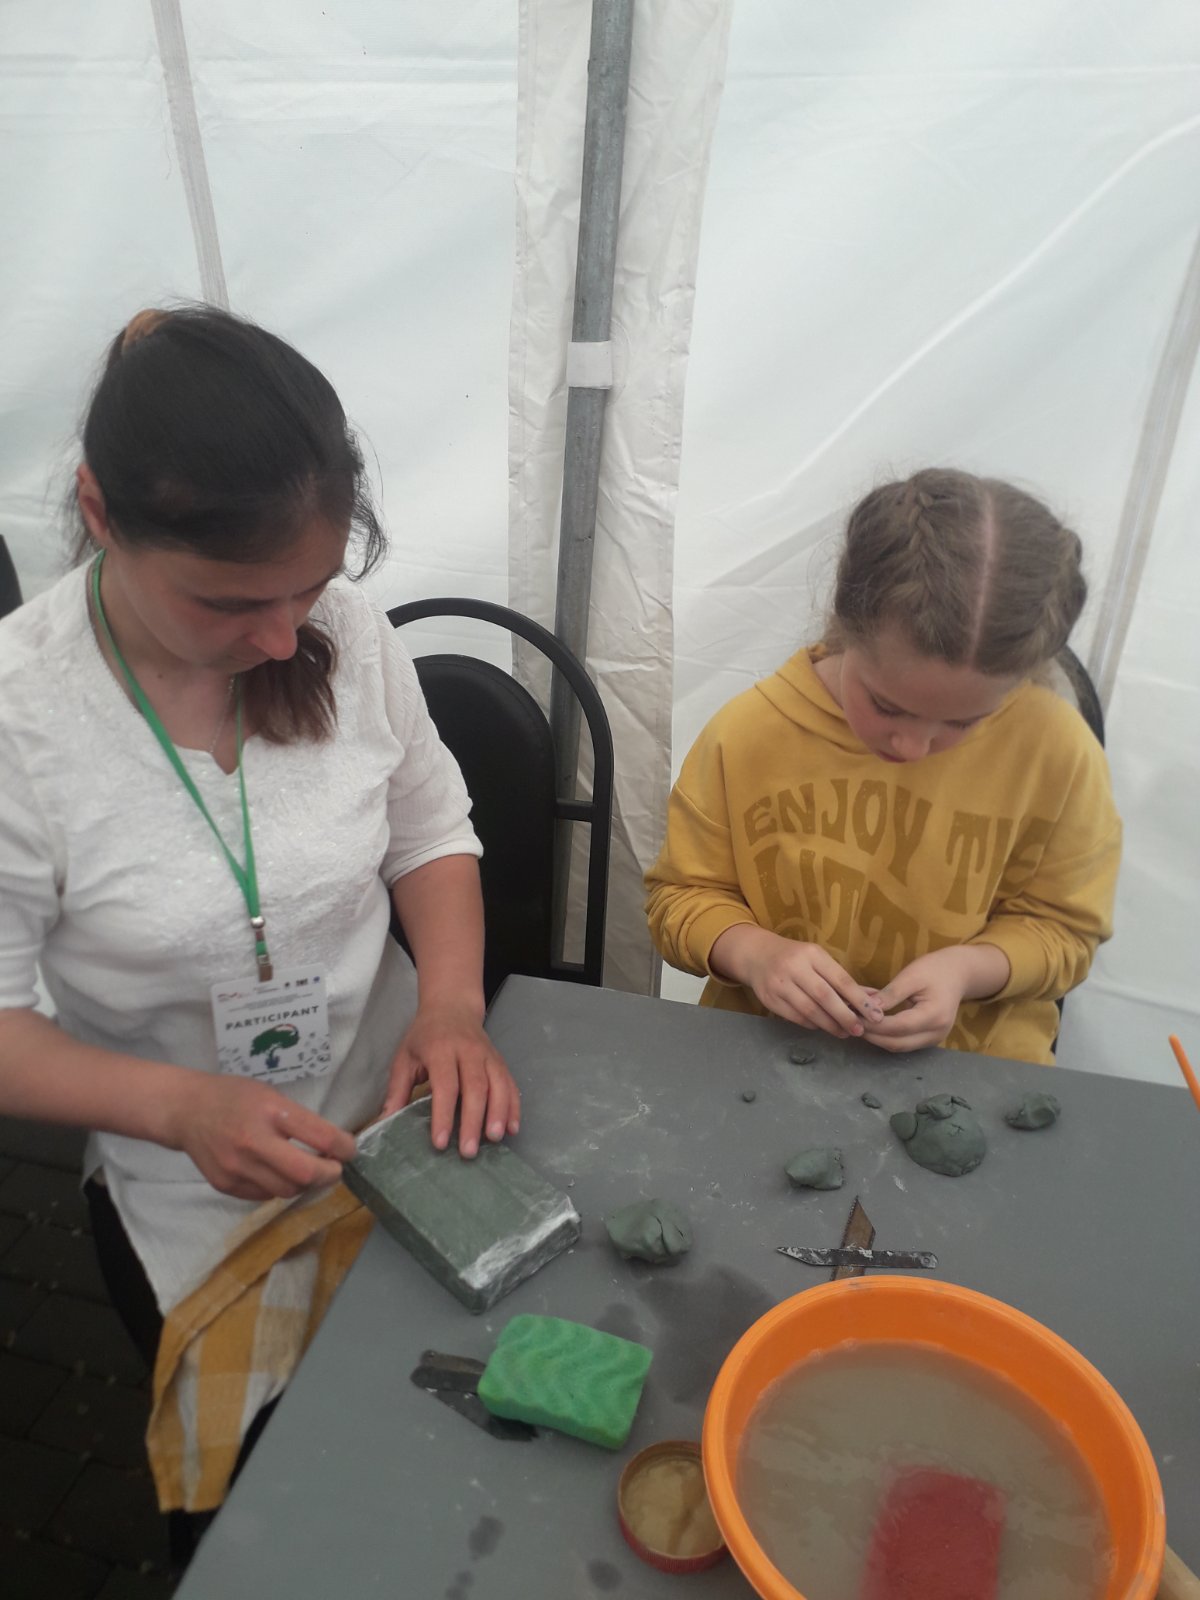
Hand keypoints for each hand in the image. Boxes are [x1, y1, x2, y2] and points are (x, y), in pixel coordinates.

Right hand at [169, 1074, 357, 1201]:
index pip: (320, 1137)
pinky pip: (265, 1196)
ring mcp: (237, 1167)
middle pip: (305, 1174)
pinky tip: (278, 1174)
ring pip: (287, 1190)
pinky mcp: (226, 1185)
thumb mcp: (270, 1094)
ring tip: (308, 1171)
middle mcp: (253, 1142)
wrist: (185, 1111)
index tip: (349, 1149)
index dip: (344, 1147)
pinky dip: (279, 1187)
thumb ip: (298, 1119)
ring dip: (305, 1183)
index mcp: (270, 1111)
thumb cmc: (233, 1097)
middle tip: (334, 1168)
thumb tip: (332, 1144)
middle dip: (329, 1174)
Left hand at [381, 1001, 520, 1157]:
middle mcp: (468, 1051)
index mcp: (440, 1049)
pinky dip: (513, 1107)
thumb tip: (385, 1123)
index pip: (445, 1085)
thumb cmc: (424, 1036)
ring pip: (498, 1085)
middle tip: (468, 1152)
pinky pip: (511, 1084)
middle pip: (476, 1087)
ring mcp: (488, 1055)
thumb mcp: (404, 1058)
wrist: (452, 1007)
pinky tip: (512, 1128)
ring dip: (498, 1114)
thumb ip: (397, 1090)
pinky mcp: (500, 1061)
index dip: (443, 1114)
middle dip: (473, 1121)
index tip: (440, 1142)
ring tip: (494, 1140)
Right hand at [711, 925, 884, 1037]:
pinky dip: (812, 1024)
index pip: (840, 979)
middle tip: (859, 1030)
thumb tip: (874, 999)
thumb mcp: (819, 960)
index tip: (875, 1014)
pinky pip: (795, 1017)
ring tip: (844, 1032)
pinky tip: (823, 1027)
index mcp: (812, 954)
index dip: (860, 999)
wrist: (756, 955)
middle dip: (845, 1016)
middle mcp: (794, 967)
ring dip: (830, 1025)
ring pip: (809, 1010)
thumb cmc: (796, 958)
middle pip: (824, 996)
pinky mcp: (769, 999)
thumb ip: (844, 980)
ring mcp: (779, 984)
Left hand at [863, 944, 1007, 1052]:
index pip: (898, 1027)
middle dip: (872, 1035)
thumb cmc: (935, 970)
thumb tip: (867, 1008)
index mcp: (934, 1016)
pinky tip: (871, 1025)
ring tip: (856, 1024)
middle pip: (897, 1043)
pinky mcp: (928, 1039)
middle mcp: (936, 1033)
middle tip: (850, 1022)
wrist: (958, 974)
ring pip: (899, 1047)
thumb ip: (890, 994)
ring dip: (877, 1039)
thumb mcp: (911, 976)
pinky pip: (904, 1043)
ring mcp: (934, 1039)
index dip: (874, 1025)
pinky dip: (886, 1037)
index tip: (853, 1016)